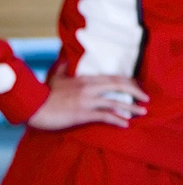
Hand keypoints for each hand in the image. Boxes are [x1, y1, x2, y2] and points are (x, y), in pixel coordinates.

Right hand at [26, 69, 149, 130]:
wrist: (34, 106)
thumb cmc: (44, 93)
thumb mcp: (55, 77)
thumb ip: (63, 69)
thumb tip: (63, 60)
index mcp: (86, 79)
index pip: (113, 78)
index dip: (128, 82)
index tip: (138, 87)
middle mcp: (90, 88)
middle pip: (119, 86)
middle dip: (136, 92)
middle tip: (146, 99)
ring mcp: (87, 100)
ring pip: (116, 103)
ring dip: (132, 108)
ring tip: (143, 113)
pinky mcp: (83, 113)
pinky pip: (105, 116)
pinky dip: (118, 120)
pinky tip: (126, 124)